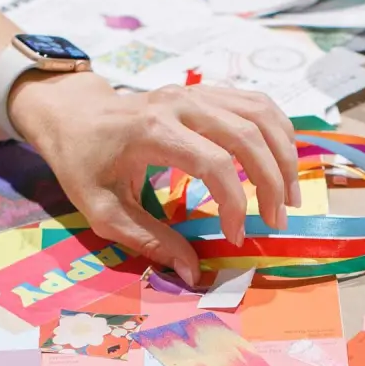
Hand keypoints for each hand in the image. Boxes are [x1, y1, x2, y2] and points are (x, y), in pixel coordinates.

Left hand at [10, 72, 300, 284]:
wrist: (73, 115)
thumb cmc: (84, 163)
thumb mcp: (104, 212)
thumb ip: (150, 241)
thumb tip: (193, 273)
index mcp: (153, 131)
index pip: (214, 164)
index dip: (234, 204)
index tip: (236, 237)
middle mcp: (180, 104)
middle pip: (247, 135)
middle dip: (272, 181)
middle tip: (277, 221)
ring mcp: (196, 92)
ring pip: (260, 114)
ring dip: (284, 155)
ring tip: (290, 195)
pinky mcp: (206, 92)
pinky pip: (256, 104)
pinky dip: (278, 132)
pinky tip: (283, 163)